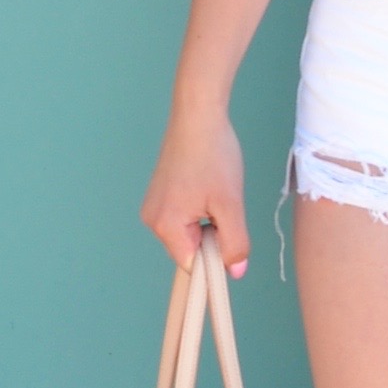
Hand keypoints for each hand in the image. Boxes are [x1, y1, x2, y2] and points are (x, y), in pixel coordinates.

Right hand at [141, 111, 249, 277]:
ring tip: (215, 191)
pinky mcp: (160, 193)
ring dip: (207, 220)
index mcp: (165, 226)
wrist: (198, 115)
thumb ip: (234, 242)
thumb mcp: (231, 204)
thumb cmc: (214, 156)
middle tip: (224, 205)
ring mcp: (154, 205)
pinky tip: (207, 185)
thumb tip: (235, 272)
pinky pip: (183, 215)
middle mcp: (152, 219)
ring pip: (188, 231)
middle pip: (189, 248)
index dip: (214, 258)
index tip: (230, 236)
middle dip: (211, 235)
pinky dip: (200, 208)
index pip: (191, 265)